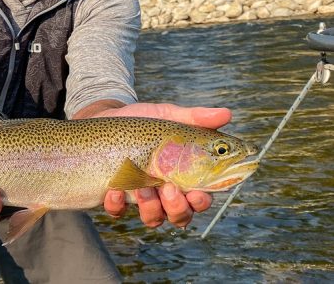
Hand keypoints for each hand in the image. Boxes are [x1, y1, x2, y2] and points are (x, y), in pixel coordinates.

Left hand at [96, 102, 230, 227]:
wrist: (107, 119)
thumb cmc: (143, 122)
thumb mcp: (167, 116)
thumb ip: (194, 118)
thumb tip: (227, 113)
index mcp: (183, 176)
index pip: (201, 198)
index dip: (202, 201)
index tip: (197, 193)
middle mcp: (165, 192)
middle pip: (181, 216)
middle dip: (178, 208)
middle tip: (169, 189)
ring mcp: (140, 197)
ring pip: (154, 219)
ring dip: (150, 208)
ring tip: (142, 187)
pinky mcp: (115, 197)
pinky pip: (118, 212)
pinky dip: (117, 205)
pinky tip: (115, 190)